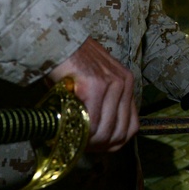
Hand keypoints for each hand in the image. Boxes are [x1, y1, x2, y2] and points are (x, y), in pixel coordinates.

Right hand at [47, 37, 137, 152]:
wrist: (57, 42)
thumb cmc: (71, 66)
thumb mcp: (95, 85)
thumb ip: (101, 106)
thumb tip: (96, 138)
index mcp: (127, 84)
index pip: (131, 127)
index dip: (113, 142)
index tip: (95, 146)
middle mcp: (125, 83)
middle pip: (120, 132)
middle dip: (101, 146)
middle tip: (82, 147)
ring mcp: (113, 84)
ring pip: (106, 130)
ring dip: (89, 142)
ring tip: (75, 140)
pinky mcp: (96, 85)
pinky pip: (91, 121)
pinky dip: (81, 132)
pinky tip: (70, 129)